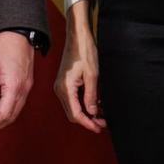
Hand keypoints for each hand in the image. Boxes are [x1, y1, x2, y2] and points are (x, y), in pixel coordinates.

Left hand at [0, 31, 34, 132]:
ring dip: (0, 119)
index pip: (3, 115)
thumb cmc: (3, 46)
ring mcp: (27, 87)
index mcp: (14, 87)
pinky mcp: (26, 83)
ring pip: (15, 112)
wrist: (18, 31)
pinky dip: (6, 111)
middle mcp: (24, 89)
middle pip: (10, 117)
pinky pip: (17, 103)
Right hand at [54, 0, 104, 132]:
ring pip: (73, 107)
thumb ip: (91, 95)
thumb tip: (92, 113)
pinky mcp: (65, 83)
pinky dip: (84, 104)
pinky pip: (73, 99)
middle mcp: (60, 90)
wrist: (78, 36)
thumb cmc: (85, 51)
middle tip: (102, 123)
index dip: (88, 123)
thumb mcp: (92, 75)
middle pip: (73, 113)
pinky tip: (95, 104)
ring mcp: (62, 86)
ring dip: (86, 113)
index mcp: (65, 88)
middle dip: (88, 120)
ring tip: (102, 115)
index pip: (76, 114)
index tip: (98, 128)